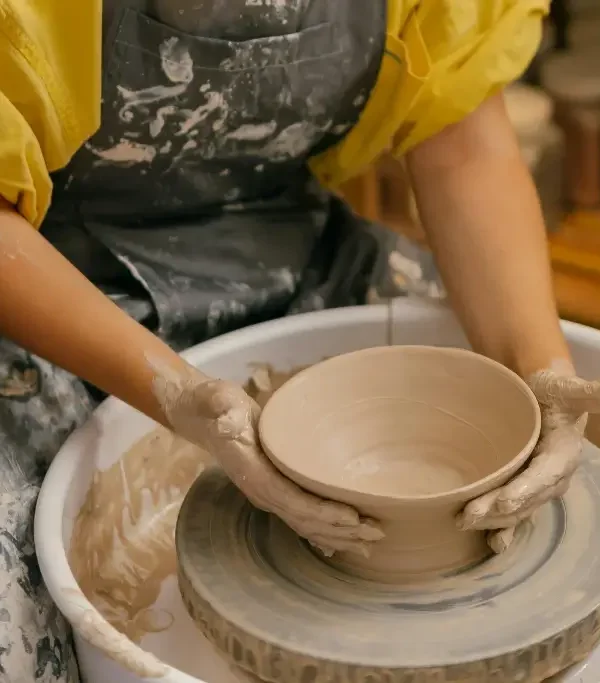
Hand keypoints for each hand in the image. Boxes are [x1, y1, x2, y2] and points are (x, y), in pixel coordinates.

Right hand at [153, 364, 383, 556]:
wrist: (207, 418)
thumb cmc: (217, 407)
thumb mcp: (219, 402)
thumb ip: (224, 411)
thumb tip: (227, 422)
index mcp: (254, 475)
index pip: (293, 501)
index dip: (323, 513)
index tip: (353, 517)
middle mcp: (263, 493)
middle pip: (305, 521)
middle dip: (340, 531)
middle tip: (376, 534)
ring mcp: (270, 495)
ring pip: (306, 524)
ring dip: (338, 536)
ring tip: (369, 543)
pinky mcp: (277, 490)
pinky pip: (302, 517)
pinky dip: (324, 531)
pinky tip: (343, 542)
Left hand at [457, 362, 594, 551]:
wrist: (547, 401)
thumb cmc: (553, 392)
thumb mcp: (569, 390)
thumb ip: (589, 393)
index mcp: (563, 455)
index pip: (544, 476)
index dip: (526, 489)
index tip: (505, 499)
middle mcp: (552, 477)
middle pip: (525, 498)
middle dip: (499, 510)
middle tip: (469, 514)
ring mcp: (537, 488)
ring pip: (516, 510)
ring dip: (493, 520)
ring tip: (465, 522)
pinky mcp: (523, 491)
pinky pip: (515, 515)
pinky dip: (502, 530)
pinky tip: (490, 543)